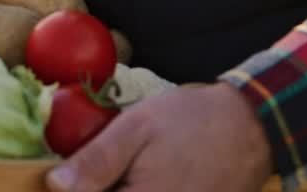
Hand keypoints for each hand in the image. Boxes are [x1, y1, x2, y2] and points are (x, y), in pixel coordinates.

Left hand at [46, 82, 272, 191]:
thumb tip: (54, 185)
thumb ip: (96, 160)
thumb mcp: (136, 128)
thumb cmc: (192, 122)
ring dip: (117, 187)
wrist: (251, 128)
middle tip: (85, 175)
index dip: (72, 191)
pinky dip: (138, 190)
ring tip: (118, 174)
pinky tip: (136, 179)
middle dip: (99, 188)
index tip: (61, 181)